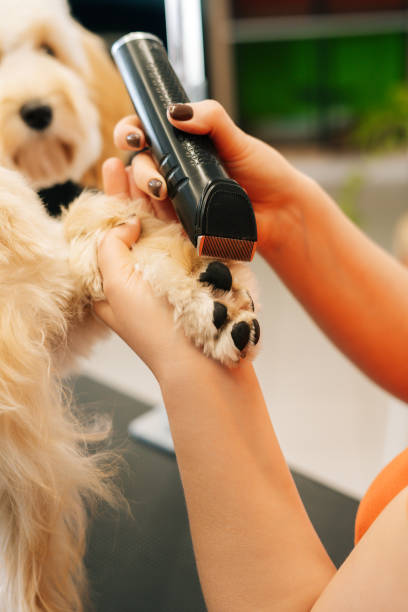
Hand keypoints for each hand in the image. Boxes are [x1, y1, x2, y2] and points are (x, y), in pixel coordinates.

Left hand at [93, 160, 199, 379]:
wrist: (202, 353)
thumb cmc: (153, 327)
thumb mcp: (113, 286)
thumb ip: (109, 247)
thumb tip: (123, 221)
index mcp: (115, 278)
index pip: (106, 231)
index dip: (105, 199)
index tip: (108, 169)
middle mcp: (143, 268)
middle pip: (132, 219)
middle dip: (127, 188)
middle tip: (123, 157)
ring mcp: (172, 263)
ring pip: (160, 219)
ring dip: (153, 190)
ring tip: (147, 159)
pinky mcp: (198, 261)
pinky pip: (187, 227)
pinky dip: (180, 204)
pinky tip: (176, 181)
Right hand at [113, 101, 309, 254]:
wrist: (281, 212)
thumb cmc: (263, 173)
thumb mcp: (237, 139)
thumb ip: (211, 118)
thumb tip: (176, 112)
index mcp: (181, 146)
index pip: (144, 134)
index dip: (130, 132)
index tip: (136, 136)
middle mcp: (172, 172)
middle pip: (138, 167)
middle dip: (140, 171)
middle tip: (159, 180)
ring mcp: (175, 201)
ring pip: (141, 196)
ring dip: (141, 194)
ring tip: (162, 192)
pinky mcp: (181, 226)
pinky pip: (156, 223)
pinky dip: (152, 219)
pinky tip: (160, 215)